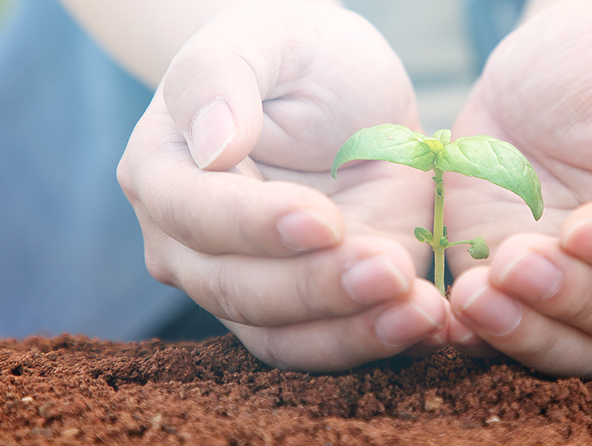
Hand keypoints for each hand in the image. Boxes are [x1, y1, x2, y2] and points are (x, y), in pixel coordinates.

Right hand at [117, 1, 447, 371]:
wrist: (346, 89)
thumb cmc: (296, 53)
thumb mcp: (264, 36)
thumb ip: (220, 77)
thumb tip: (212, 145)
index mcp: (162, 172)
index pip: (194, 214)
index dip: (255, 226)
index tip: (323, 220)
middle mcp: (190, 244)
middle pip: (237, 289)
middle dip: (317, 287)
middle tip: (389, 269)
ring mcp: (248, 284)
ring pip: (282, 336)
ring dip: (353, 331)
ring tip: (421, 310)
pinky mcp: (309, 309)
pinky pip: (329, 346)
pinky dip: (378, 343)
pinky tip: (429, 323)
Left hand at [443, 0, 591, 376]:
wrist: (536, 71)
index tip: (585, 227)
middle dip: (580, 298)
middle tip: (516, 261)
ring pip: (587, 348)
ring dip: (532, 333)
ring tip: (474, 296)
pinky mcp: (532, 301)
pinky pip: (520, 342)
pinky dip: (487, 342)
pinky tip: (450, 320)